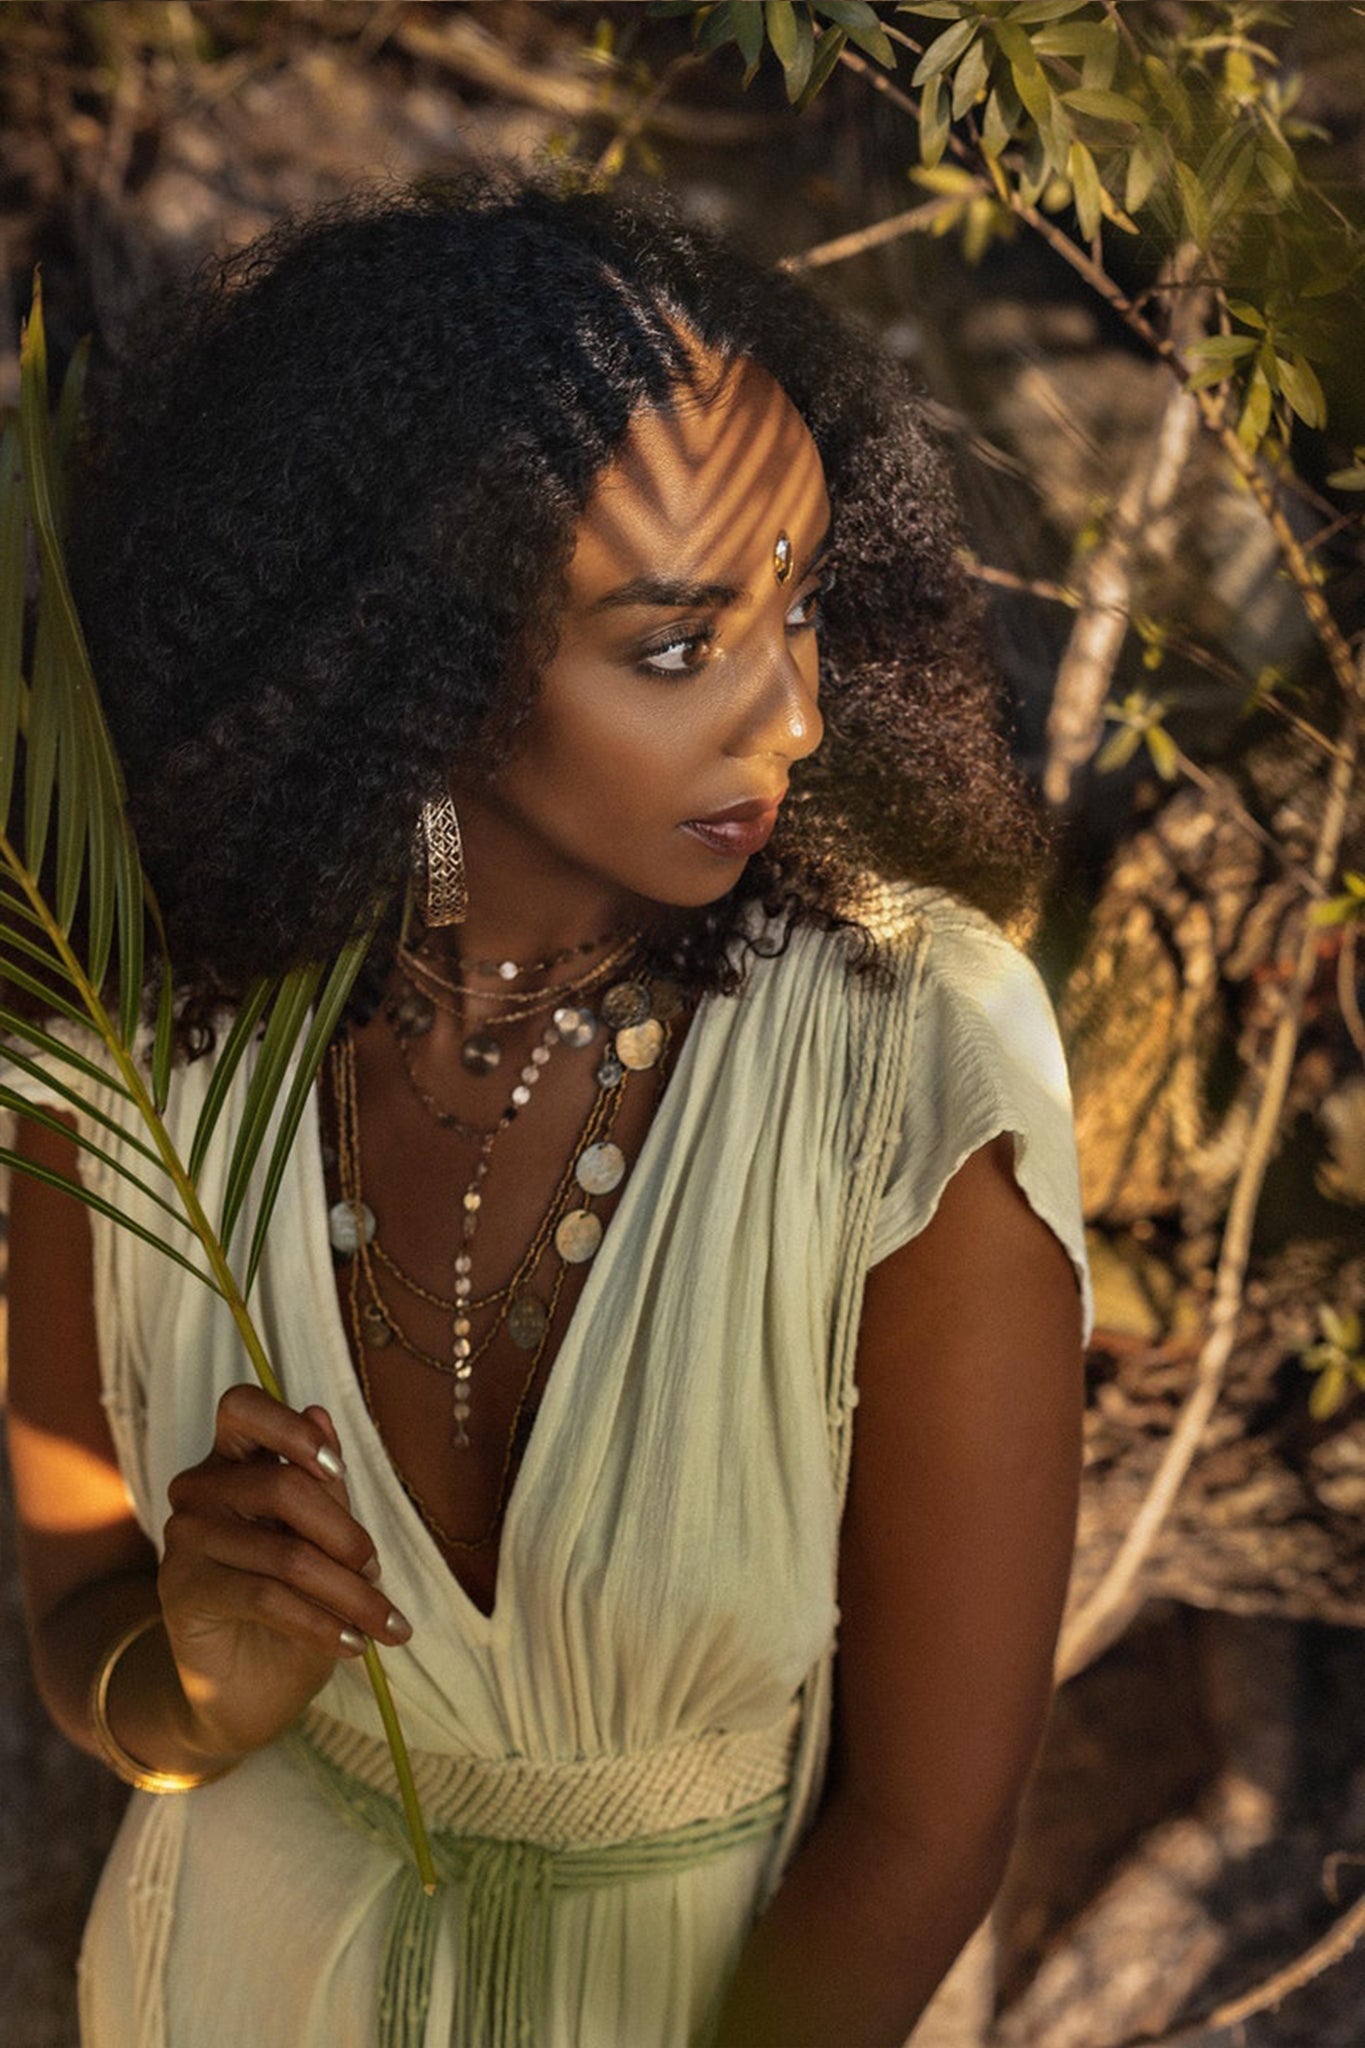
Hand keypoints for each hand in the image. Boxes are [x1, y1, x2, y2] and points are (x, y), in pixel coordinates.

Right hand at [157, 1384, 411, 1759]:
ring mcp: (184, 1540)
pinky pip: (266, 1596)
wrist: (248, 1691)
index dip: (291, 1428)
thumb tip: (321, 1413)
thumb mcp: (322, 1541)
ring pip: (284, 1552)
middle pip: (282, 1485)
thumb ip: (323, 1484)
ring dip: (349, 1593)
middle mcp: (199, 1490)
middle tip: (377, 1573)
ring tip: (383, 1624)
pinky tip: (353, 1646)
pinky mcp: (181, 1592)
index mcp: (232, 1461)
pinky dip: (322, 1623)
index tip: (337, 1470)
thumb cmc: (294, 1604)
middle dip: (347, 1536)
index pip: (242, 1407)